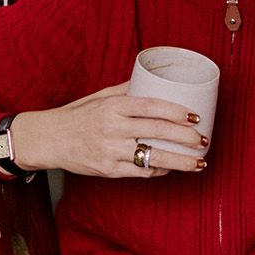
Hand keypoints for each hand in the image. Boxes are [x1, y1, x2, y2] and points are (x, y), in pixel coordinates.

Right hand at [0, 82, 208, 178]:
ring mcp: (110, 151)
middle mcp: (112, 128)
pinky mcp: (108, 170)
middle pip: (158, 132)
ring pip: (154, 158)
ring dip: (181, 162)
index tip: (196, 116)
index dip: (177, 112)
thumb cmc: (78, 114)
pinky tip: (173, 168)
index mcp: (113, 106)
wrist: (49, 139)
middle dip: (186, 138)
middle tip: (204, 140)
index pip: (152, 107)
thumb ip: (128, 91)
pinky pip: (141, 173)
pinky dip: (161, 170)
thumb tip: (157, 82)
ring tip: (200, 162)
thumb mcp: (100, 96)